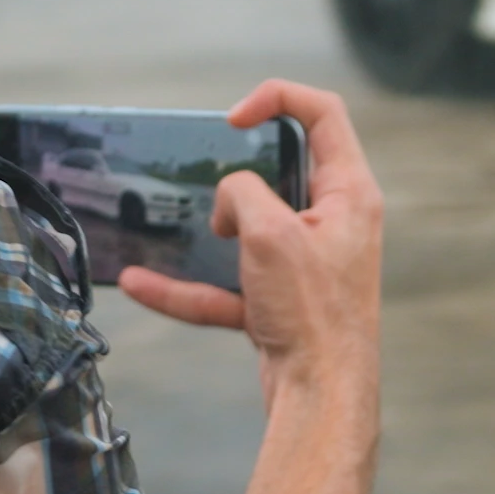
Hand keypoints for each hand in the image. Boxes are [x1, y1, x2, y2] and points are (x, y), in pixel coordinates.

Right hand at [117, 81, 383, 405]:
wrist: (320, 395)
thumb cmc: (313, 313)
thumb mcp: (270, 232)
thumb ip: (244, 194)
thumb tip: (231, 202)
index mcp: (350, 192)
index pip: (324, 114)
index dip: (278, 98)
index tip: (234, 119)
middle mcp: (336, 222)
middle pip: (284, 171)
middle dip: (241, 174)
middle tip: (214, 180)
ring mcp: (308, 263)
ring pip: (250, 231)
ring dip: (211, 232)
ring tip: (177, 228)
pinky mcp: (283, 301)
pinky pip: (229, 283)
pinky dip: (190, 286)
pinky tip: (144, 283)